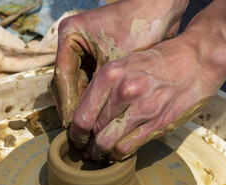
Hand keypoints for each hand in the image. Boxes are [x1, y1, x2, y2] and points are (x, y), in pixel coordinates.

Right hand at [51, 0, 188, 126]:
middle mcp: (73, 43)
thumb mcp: (115, 61)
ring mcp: (85, 49)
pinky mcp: (97, 55)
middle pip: (67, 82)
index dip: (67, 104)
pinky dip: (95, 97)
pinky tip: (99, 115)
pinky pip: (90, 81)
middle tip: (79, 132)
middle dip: (74, 107)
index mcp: (70, 36)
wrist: (163, 7)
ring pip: (78, 84)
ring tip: (88, 128)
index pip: (62, 77)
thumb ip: (98, 89)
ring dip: (83, 104)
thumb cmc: (139, 26)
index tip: (72, 126)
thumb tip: (85, 121)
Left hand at [70, 37, 220, 161]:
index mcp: (110, 75)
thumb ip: (103, 87)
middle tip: (86, 149)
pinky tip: (116, 153)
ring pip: (108, 143)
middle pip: (93, 131)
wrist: (196, 59)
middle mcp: (124, 92)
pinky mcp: (158, 123)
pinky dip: (118, 154)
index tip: (75, 138)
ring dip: (100, 153)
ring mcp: (143, 109)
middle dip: (87, 144)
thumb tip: (85, 114)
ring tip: (99, 154)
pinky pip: (128, 147)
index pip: (82, 115)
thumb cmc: (156, 61)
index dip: (75, 132)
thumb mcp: (123, 63)